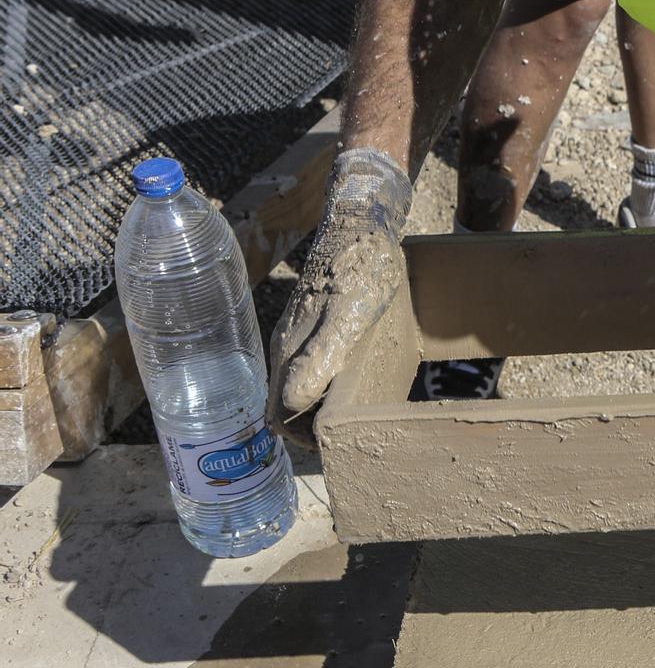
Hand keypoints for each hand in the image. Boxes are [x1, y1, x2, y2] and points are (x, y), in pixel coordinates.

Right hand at [268, 148, 414, 433]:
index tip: (335, 446)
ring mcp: (296, 333)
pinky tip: (348, 381)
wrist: (361, 221)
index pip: (280, 416)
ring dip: (315, 408)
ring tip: (351, 415)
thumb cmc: (360, 268)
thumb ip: (321, 357)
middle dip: (309, 429)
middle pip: (285, 406)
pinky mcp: (310, 321)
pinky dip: (321, 384)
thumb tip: (294, 403)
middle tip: (348, 436)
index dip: (304, 439)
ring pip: (295, 386)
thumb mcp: (348, 316)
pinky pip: (307, 365)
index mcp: (291, 353)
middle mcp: (287, 347)